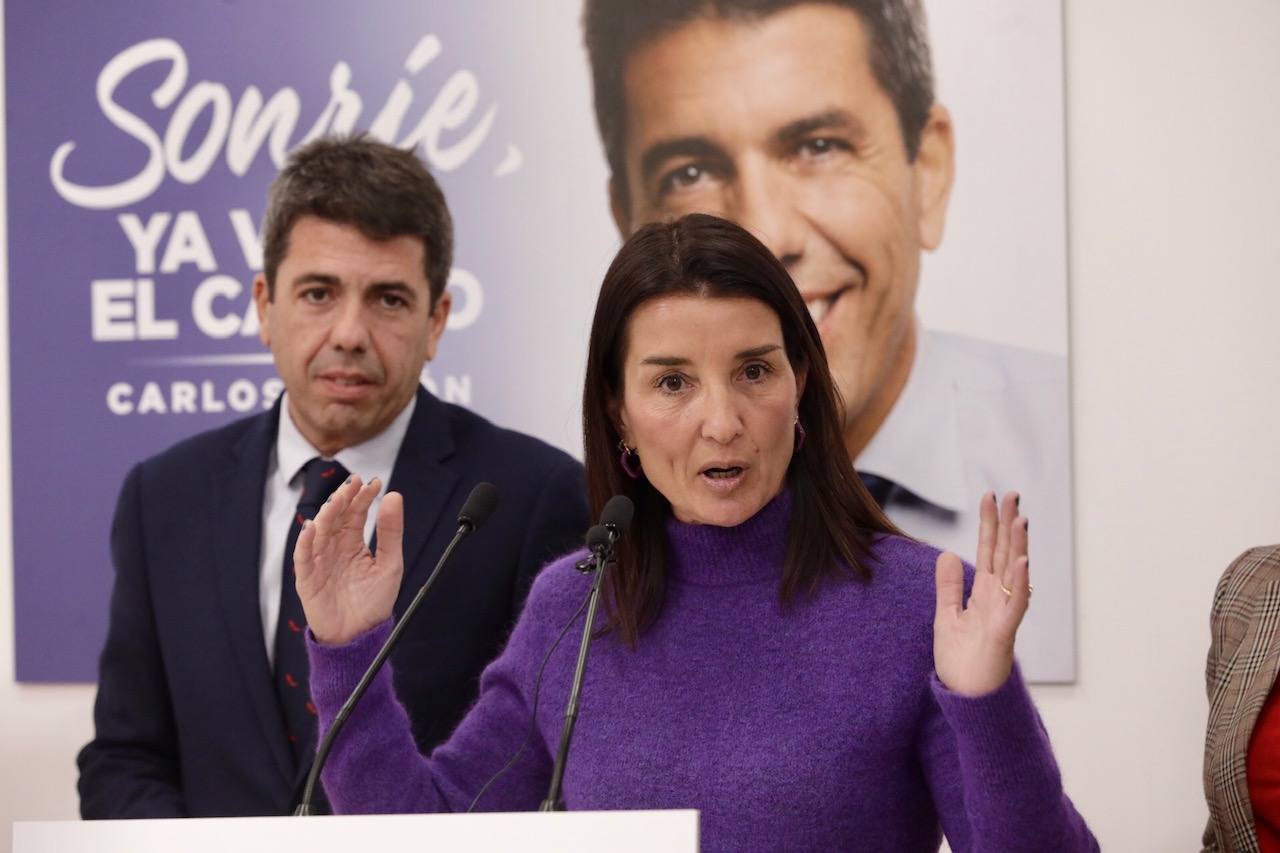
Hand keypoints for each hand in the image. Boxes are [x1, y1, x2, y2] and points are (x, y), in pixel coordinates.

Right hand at [293, 475, 404, 645]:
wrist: (360, 635)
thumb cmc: (374, 601)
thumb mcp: (390, 563)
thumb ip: (391, 532)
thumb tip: (394, 496)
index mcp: (353, 542)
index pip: (356, 513)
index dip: (363, 497)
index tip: (375, 482)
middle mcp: (334, 547)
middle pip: (336, 517)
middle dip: (344, 499)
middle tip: (354, 483)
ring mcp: (320, 561)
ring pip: (319, 532)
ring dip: (326, 515)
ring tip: (336, 501)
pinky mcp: (307, 578)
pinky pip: (303, 557)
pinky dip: (305, 542)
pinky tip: (312, 527)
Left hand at [933, 491, 1030, 696]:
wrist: (966, 697)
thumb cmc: (960, 661)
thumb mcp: (946, 616)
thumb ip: (948, 587)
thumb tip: (946, 554)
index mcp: (984, 593)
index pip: (987, 550)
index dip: (989, 524)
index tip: (990, 496)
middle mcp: (998, 599)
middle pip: (1003, 554)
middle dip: (1007, 524)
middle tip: (1013, 494)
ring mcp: (1003, 614)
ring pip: (1014, 574)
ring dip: (1018, 546)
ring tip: (1021, 518)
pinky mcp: (1004, 633)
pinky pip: (1015, 604)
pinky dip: (1019, 583)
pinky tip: (1020, 561)